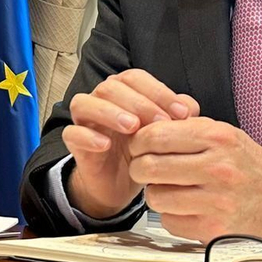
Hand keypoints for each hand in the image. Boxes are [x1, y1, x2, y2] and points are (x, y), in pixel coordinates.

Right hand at [62, 69, 198, 217]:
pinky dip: (87, 136)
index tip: (182, 114)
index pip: (136, 78)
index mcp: (123, 91)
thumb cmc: (142, 151)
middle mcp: (100, 99)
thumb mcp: (164, 134)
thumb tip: (189, 107)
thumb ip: (177, 117)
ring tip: (132, 127)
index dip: (159, 92)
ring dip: (109, 112)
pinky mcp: (74, 142)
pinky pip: (72, 133)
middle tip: (161, 123)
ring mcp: (84, 120)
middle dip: (139, 103)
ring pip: (85, 103)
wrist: (122, 183)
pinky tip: (104, 145)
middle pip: (111, 87)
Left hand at [126, 116, 261, 248]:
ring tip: (169, 189)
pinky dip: (171, 216)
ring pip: (155, 197)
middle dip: (139, 168)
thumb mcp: (225, 134)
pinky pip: (170, 222)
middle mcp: (218, 168)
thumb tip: (146, 125)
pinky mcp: (214, 229)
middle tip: (145, 169)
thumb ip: (187, 127)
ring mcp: (216, 201)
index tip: (139, 147)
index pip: (155, 136)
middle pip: (148, 167)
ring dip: (156, 194)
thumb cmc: (250, 168)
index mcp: (218, 138)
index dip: (138, 142)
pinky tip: (186, 208)